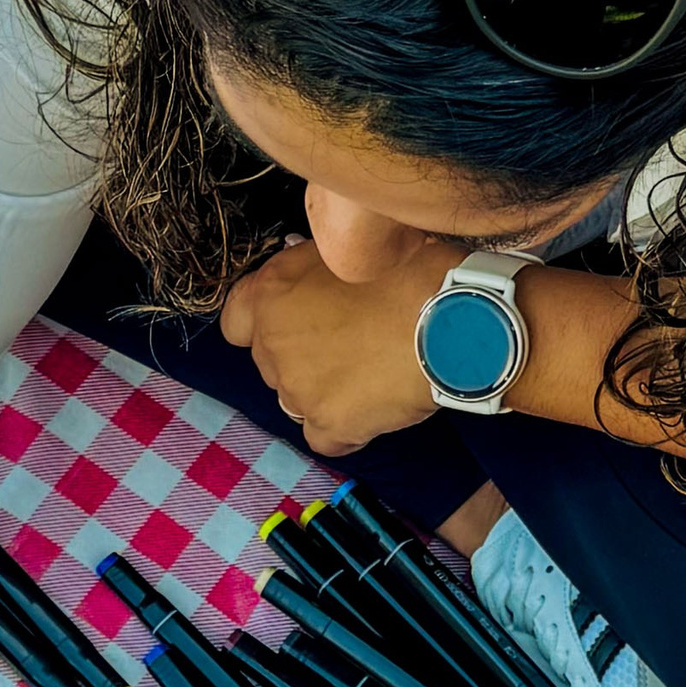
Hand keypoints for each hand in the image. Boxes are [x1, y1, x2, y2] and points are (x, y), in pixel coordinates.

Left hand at [220, 235, 455, 458]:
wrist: (449, 318)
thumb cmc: (410, 271)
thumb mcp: (350, 250)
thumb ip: (315, 269)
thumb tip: (318, 279)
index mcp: (272, 294)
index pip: (235, 319)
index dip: (262, 321)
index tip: (294, 318)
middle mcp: (273, 345)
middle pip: (271, 362)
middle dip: (302, 355)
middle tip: (350, 342)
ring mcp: (298, 390)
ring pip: (296, 399)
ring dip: (323, 389)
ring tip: (368, 372)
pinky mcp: (330, 425)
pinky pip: (325, 436)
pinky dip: (345, 427)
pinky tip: (374, 406)